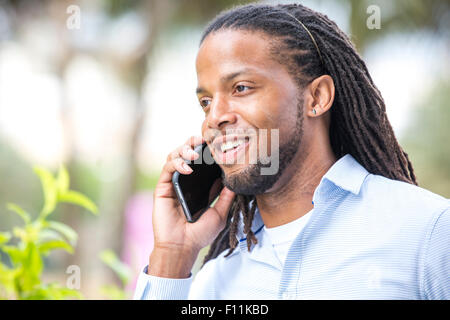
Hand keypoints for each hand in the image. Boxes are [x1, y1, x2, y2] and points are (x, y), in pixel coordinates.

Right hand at [148, 136, 234, 277]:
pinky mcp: (162, 187)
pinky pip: (167, 168)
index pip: (202, 161)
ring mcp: (173, 182)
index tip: (218, 143)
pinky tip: (187, 168)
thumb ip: (226, 197)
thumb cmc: (200, 233)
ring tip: (195, 153)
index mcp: (198, 185)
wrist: (182, 246)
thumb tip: (236, 181)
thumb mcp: (220, 213)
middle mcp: (185, 180)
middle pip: (187, 153)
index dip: (208, 150)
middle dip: (193, 143)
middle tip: (203, 139)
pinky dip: (177, 163)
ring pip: (174, 155)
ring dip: (184, 150)